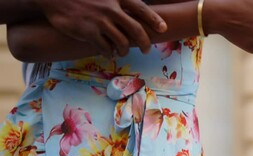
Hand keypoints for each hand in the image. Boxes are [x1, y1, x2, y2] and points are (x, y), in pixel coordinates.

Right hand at [34, 0, 167, 56]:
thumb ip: (117, 3)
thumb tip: (131, 16)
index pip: (141, 8)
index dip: (154, 19)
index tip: (163, 29)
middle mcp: (111, 8)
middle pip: (136, 30)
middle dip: (144, 43)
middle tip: (146, 49)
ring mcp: (100, 21)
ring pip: (122, 43)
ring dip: (124, 50)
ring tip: (122, 52)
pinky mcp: (88, 32)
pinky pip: (105, 48)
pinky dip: (109, 53)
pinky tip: (108, 52)